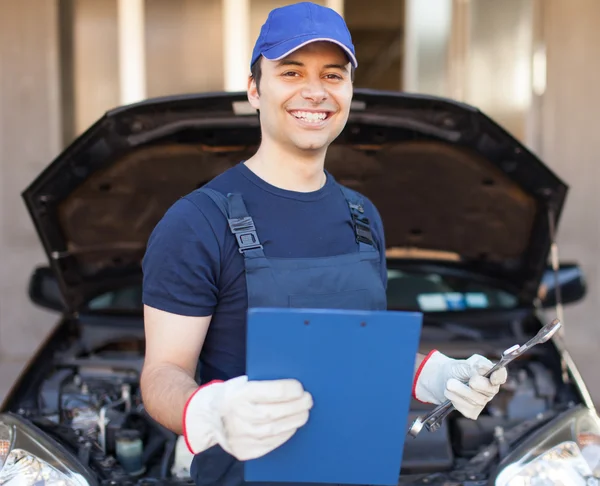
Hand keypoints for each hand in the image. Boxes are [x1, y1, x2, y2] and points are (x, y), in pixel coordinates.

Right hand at [183, 375, 312, 460]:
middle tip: (308, 400)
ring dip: (294, 421)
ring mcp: (240, 436)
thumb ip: (264, 384)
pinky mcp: (243, 450)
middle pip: (276, 412)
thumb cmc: (233, 395)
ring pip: (275, 430)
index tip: (300, 388)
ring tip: (303, 413)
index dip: (290, 390)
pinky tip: (291, 427)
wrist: (207, 416)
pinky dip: (284, 435)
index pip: (273, 392)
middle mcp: (238, 416)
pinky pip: (270, 444)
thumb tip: (294, 386)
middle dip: (297, 406)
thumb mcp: (243, 383)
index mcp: (238, 394)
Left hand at [413, 351, 506, 419]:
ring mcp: (483, 402)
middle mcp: (490, 390)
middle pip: (488, 389)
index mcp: (492, 375)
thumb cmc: (459, 369)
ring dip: (458, 390)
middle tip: (462, 378)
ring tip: (450, 383)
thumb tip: (486, 368)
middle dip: (473, 383)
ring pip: (474, 400)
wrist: (444, 379)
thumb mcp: (466, 363)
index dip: (499, 377)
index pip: (501, 376)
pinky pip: (465, 407)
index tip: (493, 377)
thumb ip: (476, 366)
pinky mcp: (473, 411)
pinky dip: (454, 398)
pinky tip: (453, 393)